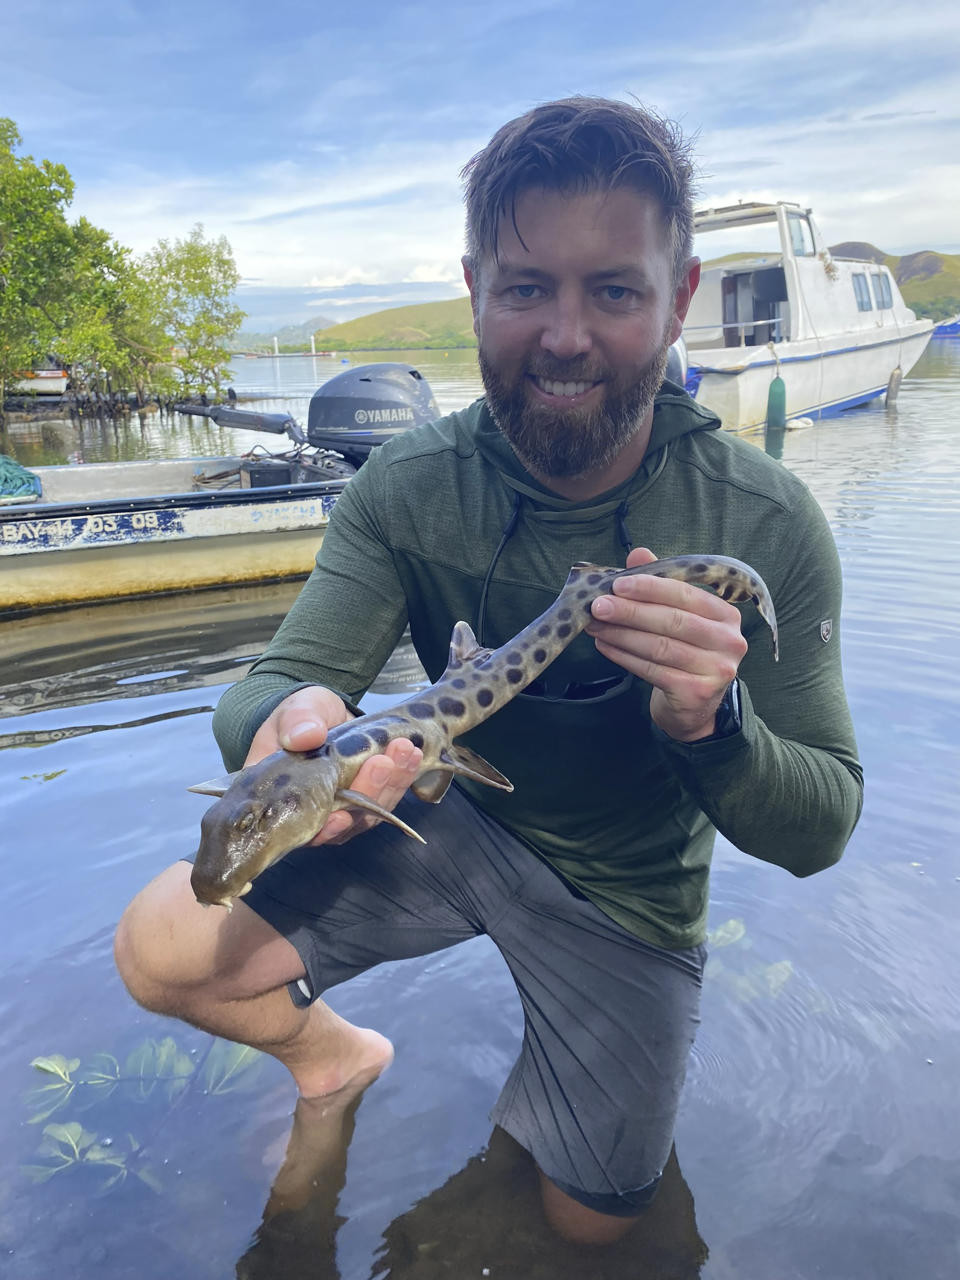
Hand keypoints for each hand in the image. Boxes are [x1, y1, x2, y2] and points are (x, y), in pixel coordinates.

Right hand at [245, 686, 421, 843]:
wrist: (324, 716)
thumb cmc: (301, 717)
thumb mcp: (295, 710)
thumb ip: (297, 722)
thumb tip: (307, 736)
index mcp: (281, 798)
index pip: (297, 825)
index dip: (321, 828)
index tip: (341, 815)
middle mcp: (311, 813)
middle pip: (340, 821)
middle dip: (366, 793)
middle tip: (383, 763)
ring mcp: (340, 810)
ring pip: (367, 814)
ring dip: (390, 785)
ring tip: (405, 752)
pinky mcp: (363, 802)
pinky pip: (384, 800)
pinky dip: (400, 780)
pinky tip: (412, 757)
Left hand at [584, 547, 747, 741]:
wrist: (694, 707)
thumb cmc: (685, 652)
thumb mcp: (679, 616)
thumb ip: (662, 585)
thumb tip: (638, 554)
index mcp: (727, 614)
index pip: (685, 594)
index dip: (650, 588)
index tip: (617, 584)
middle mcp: (730, 640)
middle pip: (672, 621)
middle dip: (630, 611)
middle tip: (597, 605)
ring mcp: (717, 669)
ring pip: (660, 647)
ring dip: (621, 634)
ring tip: (594, 626)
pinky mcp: (697, 693)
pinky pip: (653, 670)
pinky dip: (624, 656)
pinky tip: (604, 646)